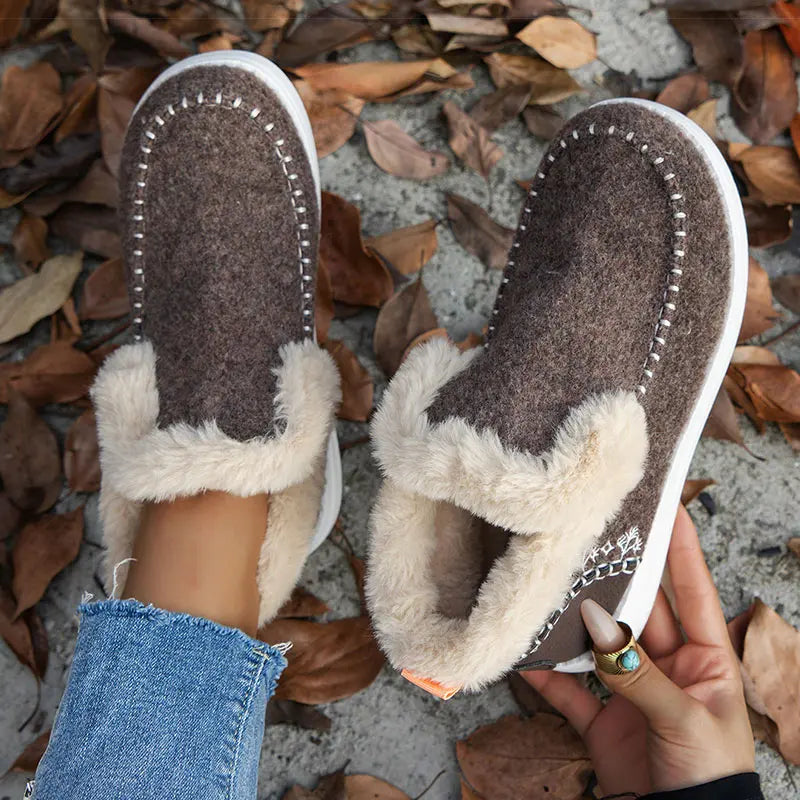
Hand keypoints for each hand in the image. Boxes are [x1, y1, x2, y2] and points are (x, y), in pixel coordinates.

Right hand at [520, 505, 754, 795]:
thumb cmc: (708, 777)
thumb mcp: (684, 719)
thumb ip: (638, 672)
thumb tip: (596, 627)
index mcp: (706, 658)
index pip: (692, 588)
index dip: (681, 545)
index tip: (666, 503)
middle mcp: (667, 664)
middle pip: (637, 607)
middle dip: (616, 573)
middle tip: (593, 534)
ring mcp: (631, 688)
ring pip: (598, 641)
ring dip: (575, 620)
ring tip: (552, 583)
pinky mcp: (602, 717)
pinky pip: (570, 687)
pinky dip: (548, 672)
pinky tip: (528, 652)